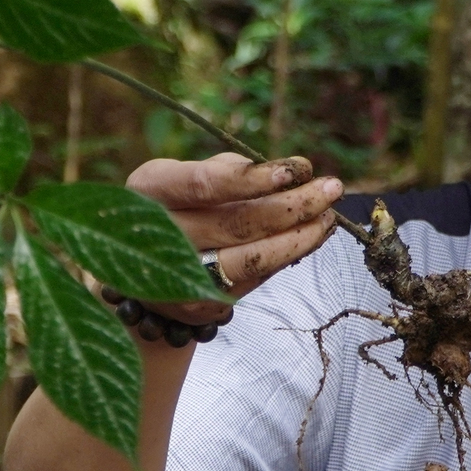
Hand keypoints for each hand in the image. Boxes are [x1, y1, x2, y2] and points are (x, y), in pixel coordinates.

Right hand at [124, 152, 344, 321]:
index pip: (204, 185)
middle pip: (237, 223)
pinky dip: (289, 253)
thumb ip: (229, 170)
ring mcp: (180, 276)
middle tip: (332, 188)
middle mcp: (160, 235)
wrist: (139, 265)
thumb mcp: (184, 175)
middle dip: (293, 205)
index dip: (252, 179)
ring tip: (329, 215)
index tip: (297, 169)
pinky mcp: (203, 302)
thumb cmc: (175, 203)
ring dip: (301, 236)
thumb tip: (292, 173)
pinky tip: (312, 235)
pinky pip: (256, 275)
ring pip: (252, 257)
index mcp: (149, 190)